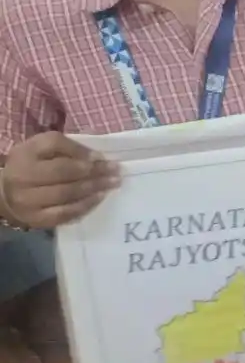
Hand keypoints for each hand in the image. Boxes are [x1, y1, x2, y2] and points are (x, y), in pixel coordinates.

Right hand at [1, 132, 117, 227]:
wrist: (8, 194)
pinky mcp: (36, 218)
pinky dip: (85, 205)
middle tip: (115, 171)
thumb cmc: (33, 166)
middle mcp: (23, 176)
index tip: (101, 156)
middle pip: (62, 171)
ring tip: (112, 184)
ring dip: (93, 188)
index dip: (80, 150)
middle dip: (93, 171)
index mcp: (26, 153)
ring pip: (65, 194)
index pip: (54, 144)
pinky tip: (99, 198)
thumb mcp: (43, 149)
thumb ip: (67, 147)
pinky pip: (65, 213)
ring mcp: (28, 200)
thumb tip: (97, 157)